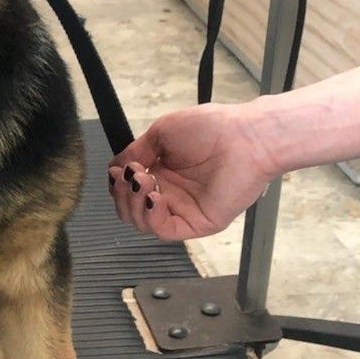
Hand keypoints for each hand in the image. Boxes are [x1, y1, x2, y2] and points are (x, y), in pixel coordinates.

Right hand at [107, 103, 278, 239]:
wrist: (245, 137)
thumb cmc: (210, 128)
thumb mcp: (161, 133)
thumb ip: (135, 152)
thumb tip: (114, 167)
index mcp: (161, 172)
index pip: (128, 190)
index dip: (118, 183)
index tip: (118, 170)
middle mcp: (169, 193)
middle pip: (129, 209)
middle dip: (122, 193)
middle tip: (131, 174)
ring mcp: (181, 210)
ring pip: (141, 222)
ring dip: (133, 202)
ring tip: (144, 180)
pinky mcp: (195, 223)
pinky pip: (162, 229)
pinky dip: (149, 216)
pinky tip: (153, 196)